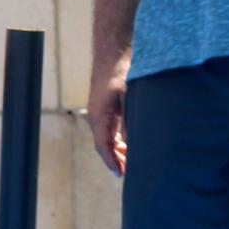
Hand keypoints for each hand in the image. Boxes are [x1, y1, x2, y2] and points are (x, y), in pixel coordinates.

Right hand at [87, 58, 129, 177]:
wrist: (113, 54)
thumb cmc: (120, 73)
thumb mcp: (127, 98)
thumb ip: (129, 121)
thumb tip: (131, 143)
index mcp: (99, 116)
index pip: (102, 145)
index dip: (111, 161)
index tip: (120, 174)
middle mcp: (96, 117)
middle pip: (104, 145)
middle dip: (116, 160)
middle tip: (131, 173)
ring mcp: (99, 113)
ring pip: (107, 138)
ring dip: (118, 151)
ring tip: (132, 163)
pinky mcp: (105, 109)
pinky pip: (109, 130)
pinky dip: (118, 141)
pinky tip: (129, 145)